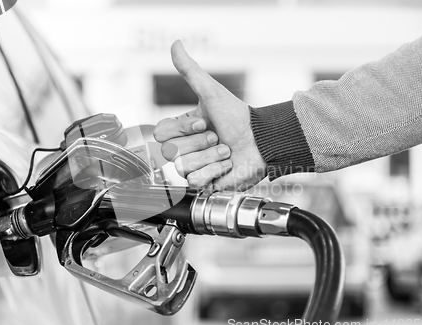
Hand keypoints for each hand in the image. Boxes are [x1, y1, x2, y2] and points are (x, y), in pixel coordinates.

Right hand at [153, 40, 266, 190]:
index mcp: (181, 129)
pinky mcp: (204, 183)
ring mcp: (193, 167)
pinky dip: (215, 172)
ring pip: (182, 167)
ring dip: (210, 157)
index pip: (160, 133)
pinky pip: (195, 182)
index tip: (203, 121)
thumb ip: (190, 70)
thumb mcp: (211, 92)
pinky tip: (227, 165)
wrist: (261, 141)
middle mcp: (184, 149)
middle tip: (218, 137)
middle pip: (170, 152)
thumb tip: (175, 43)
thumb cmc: (237, 116)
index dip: (182, 129)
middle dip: (199, 143)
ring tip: (226, 151)